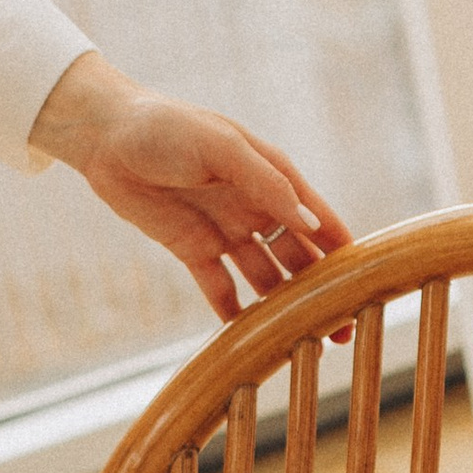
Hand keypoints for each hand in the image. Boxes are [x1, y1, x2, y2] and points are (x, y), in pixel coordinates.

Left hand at [29, 54, 352, 319]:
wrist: (105, 138)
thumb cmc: (168, 127)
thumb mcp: (222, 147)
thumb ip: (267, 184)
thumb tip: (311, 225)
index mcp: (272, 176)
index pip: (318, 218)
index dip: (343, 250)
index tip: (367, 284)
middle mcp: (255, 206)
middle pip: (299, 256)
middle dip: (320, 292)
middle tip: (341, 331)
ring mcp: (226, 230)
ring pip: (266, 277)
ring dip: (285, 308)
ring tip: (306, 344)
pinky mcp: (193, 249)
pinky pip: (221, 289)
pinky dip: (236, 315)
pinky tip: (252, 343)